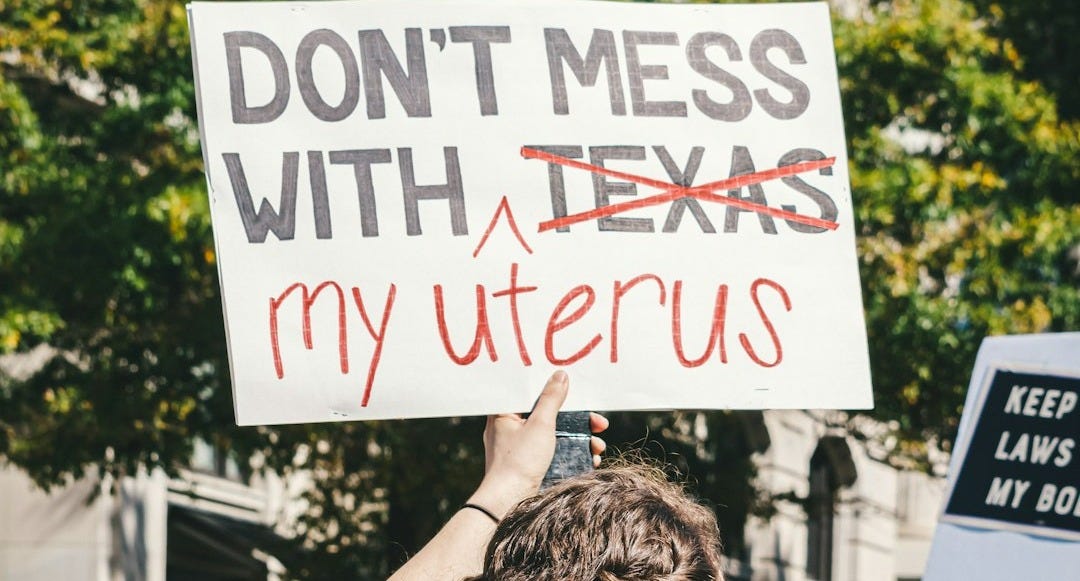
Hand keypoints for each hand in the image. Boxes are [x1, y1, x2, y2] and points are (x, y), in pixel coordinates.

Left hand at [469, 371, 607, 517]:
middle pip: (550, 416)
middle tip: (600, 424)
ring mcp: (519, 448)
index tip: (579, 394)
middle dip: (578, 421)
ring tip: (599, 448)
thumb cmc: (518, 461)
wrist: (507, 503)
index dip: (558, 393)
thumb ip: (551, 398)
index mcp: (505, 413)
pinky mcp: (528, 465)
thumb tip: (561, 374)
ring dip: (580, 440)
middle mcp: (510, 428)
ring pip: (555, 436)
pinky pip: (552, 452)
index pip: (534, 394)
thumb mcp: (540, 424)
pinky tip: (590, 460)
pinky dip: (570, 454)